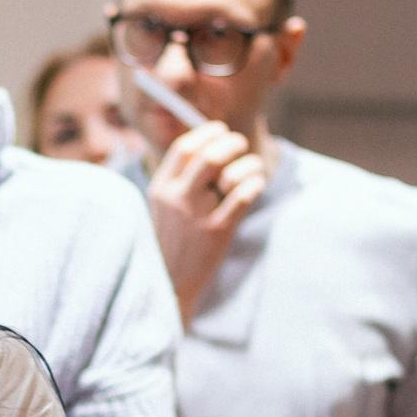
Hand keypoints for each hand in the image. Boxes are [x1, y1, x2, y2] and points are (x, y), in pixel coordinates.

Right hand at [146, 121, 269, 312]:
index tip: (221, 131)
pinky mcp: (218, 232)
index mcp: (160, 188)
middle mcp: (177, 198)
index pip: (184, 147)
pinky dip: (255, 185)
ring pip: (230, 173)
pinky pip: (244, 197)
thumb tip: (209, 146)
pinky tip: (256, 186)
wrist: (169, 286)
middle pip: (210, 155)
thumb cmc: (171, 243)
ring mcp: (197, 216)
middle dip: (232, 143)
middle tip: (241, 145)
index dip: (207, 133)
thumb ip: (179, 179)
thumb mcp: (163, 207)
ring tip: (252, 168)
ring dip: (249, 164)